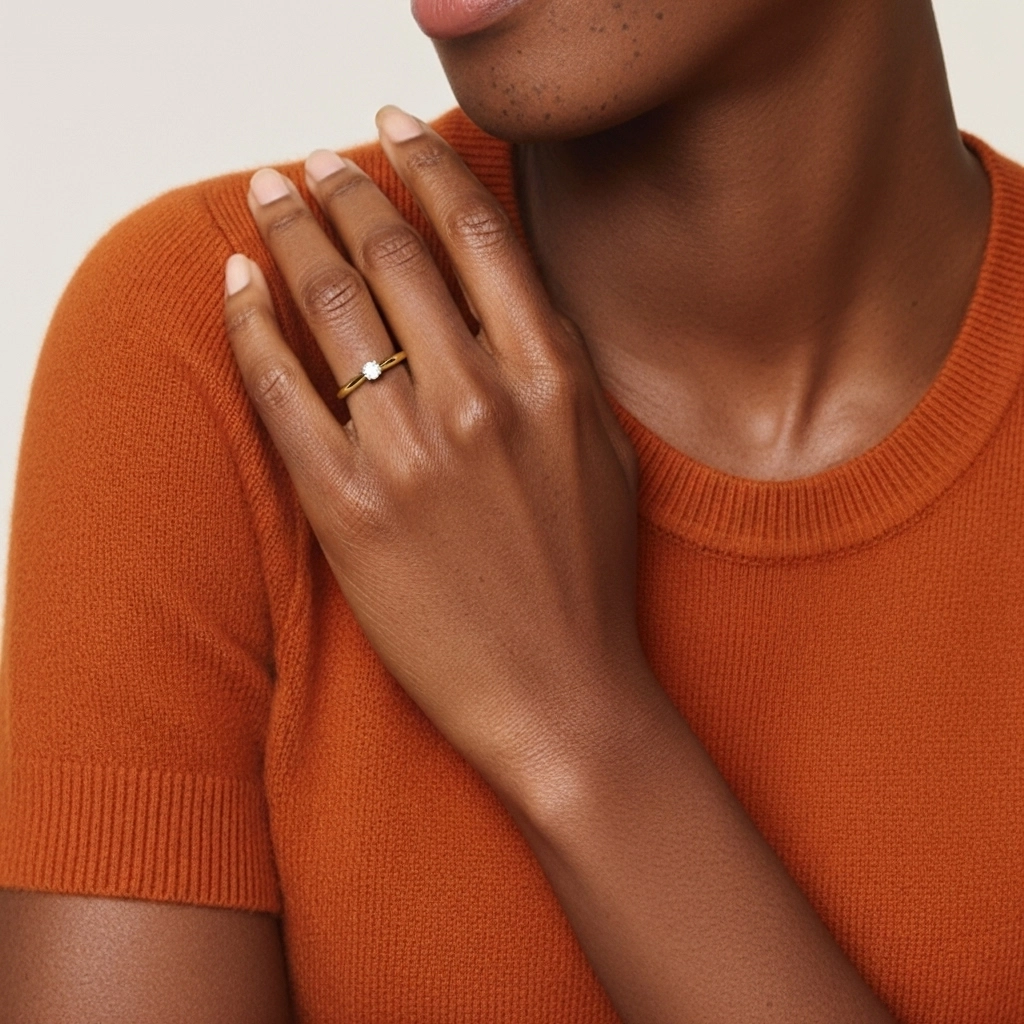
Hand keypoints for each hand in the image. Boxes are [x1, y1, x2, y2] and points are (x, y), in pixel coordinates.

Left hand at [224, 106, 642, 791]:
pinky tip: (237, 287)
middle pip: (392, 251)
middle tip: (310, 161)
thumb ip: (558, 364)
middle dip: (343, 184)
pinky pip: (283, 392)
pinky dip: (251, 327)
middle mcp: (480, 399)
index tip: (390, 127)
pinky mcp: (351, 511)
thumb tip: (507, 290)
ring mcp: (411, 455)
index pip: (477, 231)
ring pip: (332, 303)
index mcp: (550, 377)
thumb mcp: (600, 454)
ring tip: (269, 197)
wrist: (564, 700)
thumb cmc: (589, 582)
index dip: (425, 162)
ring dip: (291, 231)